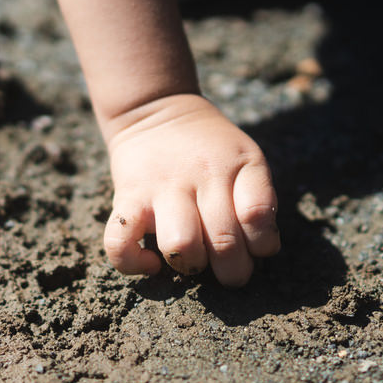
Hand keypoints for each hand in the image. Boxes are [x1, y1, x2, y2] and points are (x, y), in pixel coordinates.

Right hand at [102, 94, 279, 286]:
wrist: (156, 111)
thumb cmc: (211, 150)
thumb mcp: (247, 158)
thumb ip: (260, 200)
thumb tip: (260, 250)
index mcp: (239, 166)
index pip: (258, 215)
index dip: (262, 244)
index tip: (255, 245)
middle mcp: (202, 176)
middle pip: (223, 242)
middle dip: (233, 271)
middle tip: (229, 267)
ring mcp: (161, 188)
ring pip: (180, 245)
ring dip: (192, 265)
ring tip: (193, 260)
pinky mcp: (126, 199)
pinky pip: (120, 243)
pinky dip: (135, 264)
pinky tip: (152, 263)